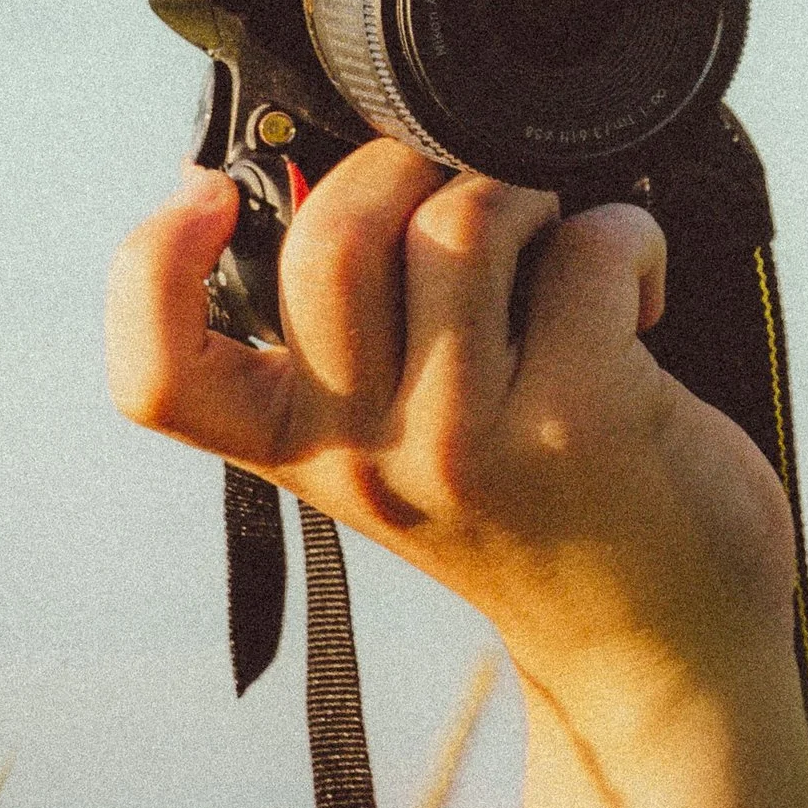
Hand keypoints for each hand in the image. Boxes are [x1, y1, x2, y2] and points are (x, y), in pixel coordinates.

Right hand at [106, 139, 797, 732]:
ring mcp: (470, 441)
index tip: (211, 195)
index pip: (159, 375)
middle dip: (400, 160)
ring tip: (551, 235)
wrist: (658, 647)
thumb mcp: (400, 446)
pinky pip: (587, 245)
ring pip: (459, 222)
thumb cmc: (534, 509)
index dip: (149, 263)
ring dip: (519, 188)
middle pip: (328, 242)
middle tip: (455, 186)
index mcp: (298, 449)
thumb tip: (325, 159)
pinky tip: (631, 288)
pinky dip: (623, 232)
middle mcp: (367, 456)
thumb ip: (351, 336)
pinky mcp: (583, 420)